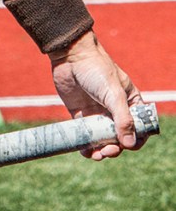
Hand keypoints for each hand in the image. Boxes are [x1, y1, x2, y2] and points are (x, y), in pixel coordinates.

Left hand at [50, 30, 144, 160]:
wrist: (70, 56)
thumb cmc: (97, 70)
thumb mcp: (114, 94)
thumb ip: (122, 119)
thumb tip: (129, 144)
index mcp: (130, 102)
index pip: (139, 127)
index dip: (136, 139)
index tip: (129, 146)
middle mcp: (115, 110)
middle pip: (120, 137)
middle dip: (115, 148)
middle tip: (107, 152)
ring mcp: (98, 113)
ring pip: (103, 139)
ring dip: (101, 150)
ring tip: (96, 155)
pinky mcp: (81, 114)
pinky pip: (86, 135)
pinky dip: (86, 146)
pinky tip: (84, 151)